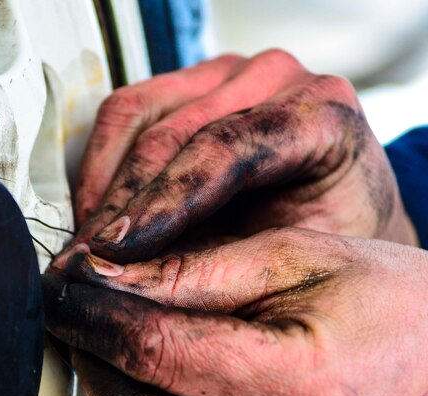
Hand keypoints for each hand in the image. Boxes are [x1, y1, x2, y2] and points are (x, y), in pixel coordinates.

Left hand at [43, 230, 427, 395]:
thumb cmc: (396, 302)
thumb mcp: (302, 255)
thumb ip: (196, 270)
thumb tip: (102, 280)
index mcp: (309, 382)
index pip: (157, 353)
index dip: (92, 315)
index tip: (64, 288)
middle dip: (89, 365)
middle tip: (82, 320)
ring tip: (117, 359)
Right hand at [53, 50, 417, 268]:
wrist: (343, 222)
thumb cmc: (331, 244)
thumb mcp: (297, 260)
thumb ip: (231, 261)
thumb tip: (142, 289)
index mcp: (324, 112)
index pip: (228, 148)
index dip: (166, 202)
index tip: (121, 252)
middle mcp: (277, 78)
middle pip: (174, 133)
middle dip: (124, 206)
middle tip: (87, 266)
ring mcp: (230, 74)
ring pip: (138, 117)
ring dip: (103, 190)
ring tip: (85, 251)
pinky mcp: (189, 84)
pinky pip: (125, 114)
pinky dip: (100, 169)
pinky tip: (93, 218)